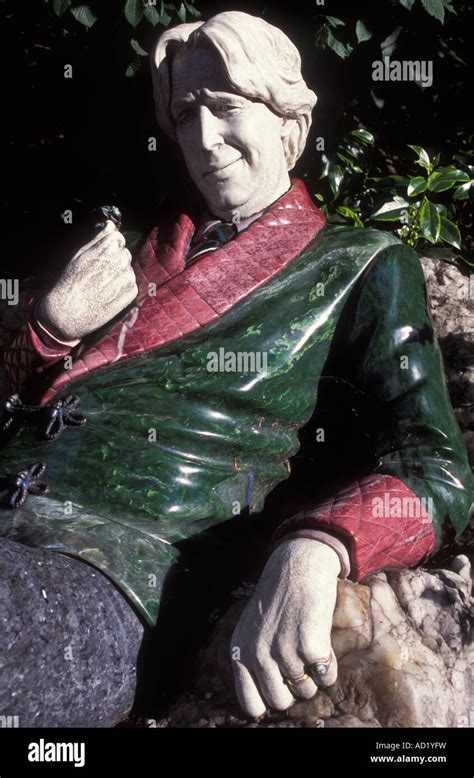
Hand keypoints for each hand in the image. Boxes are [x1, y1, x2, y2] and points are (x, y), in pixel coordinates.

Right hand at [37, 221, 137, 341]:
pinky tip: (108, 294)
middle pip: (124, 253)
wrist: (68, 313)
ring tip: (101, 285)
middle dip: (114, 261)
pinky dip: (122, 288)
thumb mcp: (80, 254)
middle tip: (98, 274)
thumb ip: (98, 238)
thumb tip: (111, 225)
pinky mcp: (131, 292)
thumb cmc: (70, 282)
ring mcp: (128, 276)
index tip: (100, 256)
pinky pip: (130, 284)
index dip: (109, 246)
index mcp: (108, 247)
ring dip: (118, 274)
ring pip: (127, 269)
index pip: (117, 237)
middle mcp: (121, 259)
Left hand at [230, 538, 339, 717]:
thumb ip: (254, 658)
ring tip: (311, 649)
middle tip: (300, 668)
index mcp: (240, 652)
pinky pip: (326, 677)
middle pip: (281, 702)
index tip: (281, 691)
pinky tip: (324, 643)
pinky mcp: (310, 646)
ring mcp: (284, 652)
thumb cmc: (278, 596)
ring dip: (314, 677)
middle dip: (294, 690)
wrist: (298, 566)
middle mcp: (258, 655)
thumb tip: (267, 700)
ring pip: (306, 691)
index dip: (268, 702)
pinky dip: (330, 666)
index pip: (251, 704)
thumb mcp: (252, 627)